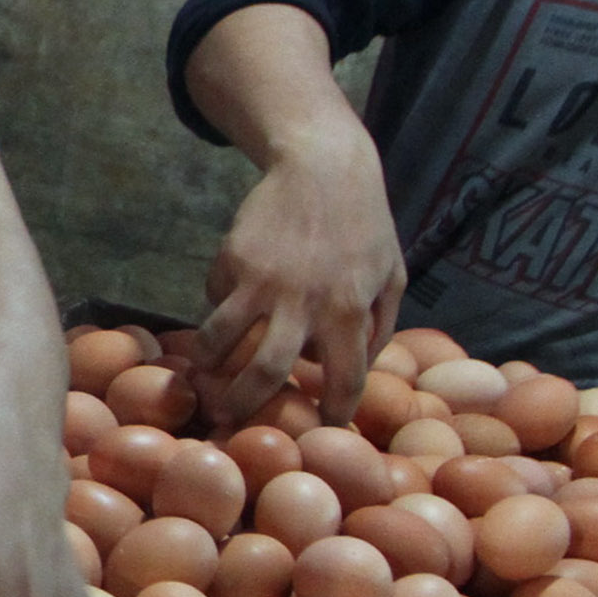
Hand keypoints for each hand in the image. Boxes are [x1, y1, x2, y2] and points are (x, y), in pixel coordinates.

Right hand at [198, 123, 403, 426]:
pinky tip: (222, 310)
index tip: (320, 430)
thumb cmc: (365, 225)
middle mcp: (303, 303)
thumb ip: (380, 327)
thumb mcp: (392, 274)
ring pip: (221, 340)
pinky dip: (215, 310)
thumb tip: (356, 370)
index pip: (343, 382)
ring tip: (205, 375)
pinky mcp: (232, 258)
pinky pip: (214, 299)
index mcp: (349, 313)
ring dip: (208, 365)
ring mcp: (262, 281)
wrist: (323, 166)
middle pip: (265, 373)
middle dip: (243, 405)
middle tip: (229, 419)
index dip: (332, 415)